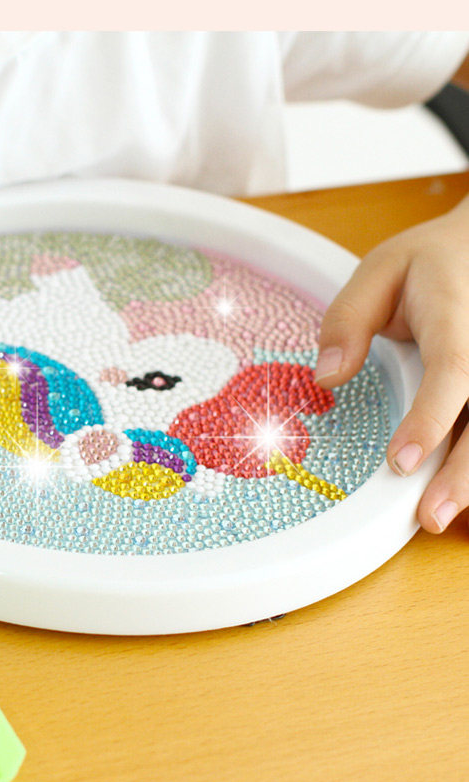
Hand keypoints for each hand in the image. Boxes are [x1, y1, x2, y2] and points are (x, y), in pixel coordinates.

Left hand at [315, 194, 468, 533]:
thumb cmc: (429, 264)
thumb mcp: (380, 269)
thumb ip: (350, 318)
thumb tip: (326, 375)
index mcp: (457, 317)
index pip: (454, 370)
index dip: (431, 418)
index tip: (403, 461)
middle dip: (462, 472)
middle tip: (428, 515)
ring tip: (438, 517)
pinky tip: (456, 495)